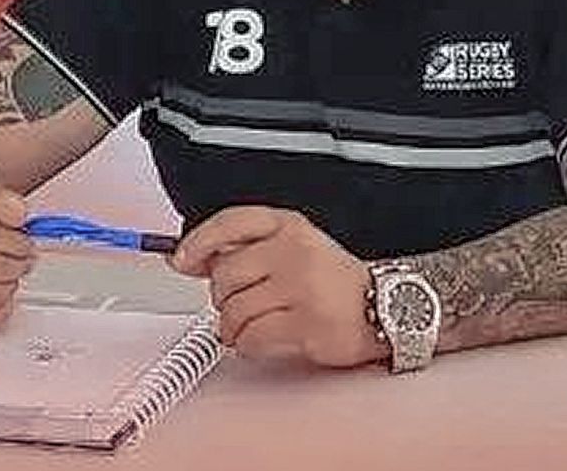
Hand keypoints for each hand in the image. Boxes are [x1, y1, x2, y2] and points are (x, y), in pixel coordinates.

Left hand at [171, 206, 383, 367]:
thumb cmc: (335, 281)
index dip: (199, 241)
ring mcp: (300, 285)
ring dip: (231, 327)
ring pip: (234, 309)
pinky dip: (247, 344)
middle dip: (221, 296)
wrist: (385, 307)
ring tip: (248, 327)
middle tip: (234, 305)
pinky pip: (251, 337)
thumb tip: (194, 258)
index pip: (231, 222)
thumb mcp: (295, 247)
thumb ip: (251, 249)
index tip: (181, 259)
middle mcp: (293, 250)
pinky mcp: (305, 321)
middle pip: (225, 273)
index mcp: (289, 225)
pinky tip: (260, 340)